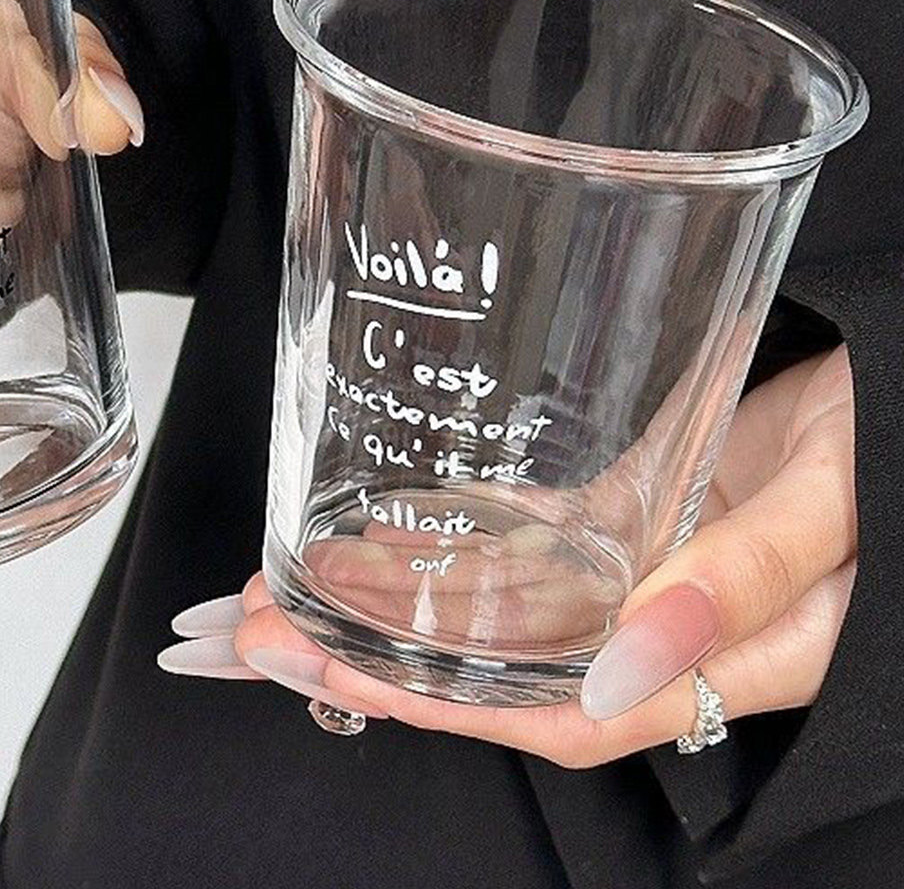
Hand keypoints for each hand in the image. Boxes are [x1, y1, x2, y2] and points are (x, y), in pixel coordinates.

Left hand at [160, 347, 856, 766]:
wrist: (886, 380)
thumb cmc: (874, 450)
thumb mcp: (818, 518)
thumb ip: (734, 586)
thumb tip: (622, 662)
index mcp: (705, 659)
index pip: (546, 709)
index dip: (433, 704)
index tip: (320, 670)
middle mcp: (645, 624)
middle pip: (491, 665)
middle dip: (366, 653)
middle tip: (248, 627)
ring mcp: (622, 562)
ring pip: (488, 601)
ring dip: (386, 596)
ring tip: (274, 579)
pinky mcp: (616, 504)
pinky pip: (517, 535)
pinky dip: (444, 536)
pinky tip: (367, 527)